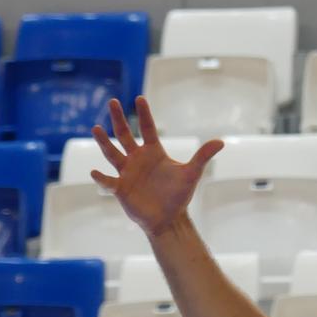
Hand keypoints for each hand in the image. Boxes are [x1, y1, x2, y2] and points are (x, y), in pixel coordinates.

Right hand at [90, 96, 223, 236]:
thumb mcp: (191, 173)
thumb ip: (202, 156)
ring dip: (104, 142)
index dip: (144, 114)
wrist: (169, 218)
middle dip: (118, 119)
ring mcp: (127, 173)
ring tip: (95, 128)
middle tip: (113, 101)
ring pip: (112, 153)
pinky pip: (108, 181)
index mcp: (154, 152)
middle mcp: (138, 159)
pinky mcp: (120, 188)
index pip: (148, 129)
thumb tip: (221, 141)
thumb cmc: (179, 195)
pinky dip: (101, 178)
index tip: (140, 98)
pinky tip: (94, 172)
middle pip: (125, 135)